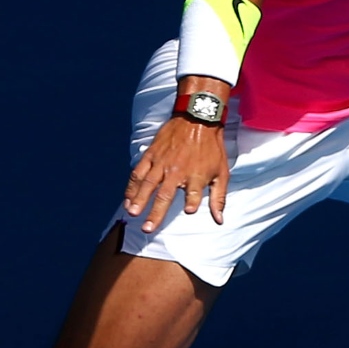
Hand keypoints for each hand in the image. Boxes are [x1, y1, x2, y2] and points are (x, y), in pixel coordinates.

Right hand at [124, 99, 231, 228]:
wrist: (198, 118)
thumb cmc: (211, 148)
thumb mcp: (221, 172)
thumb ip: (218, 198)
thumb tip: (219, 220)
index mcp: (196, 175)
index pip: (195, 193)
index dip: (192, 202)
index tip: (189, 211)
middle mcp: (177, 171)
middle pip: (165, 195)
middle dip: (156, 213)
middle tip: (147, 229)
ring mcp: (161, 163)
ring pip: (148, 184)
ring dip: (139, 200)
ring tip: (132, 214)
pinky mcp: (151, 155)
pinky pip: (138, 173)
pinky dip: (132, 186)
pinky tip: (126, 199)